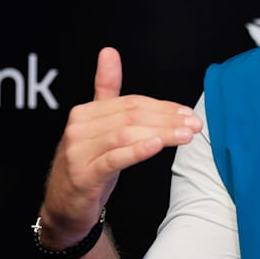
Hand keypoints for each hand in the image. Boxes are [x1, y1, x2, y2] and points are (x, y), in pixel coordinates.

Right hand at [38, 47, 202, 246]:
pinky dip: (137, 150)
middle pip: (131, 117)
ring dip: (161, 134)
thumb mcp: (99, 128)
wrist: (65, 207)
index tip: (187, 113)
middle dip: (167, 119)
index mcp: (85, 113)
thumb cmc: (88, 164)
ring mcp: (79, 152)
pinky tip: (157, 145)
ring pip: (126, 135)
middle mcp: (79, 129)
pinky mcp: (84, 176)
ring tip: (186, 135)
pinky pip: (114, 159)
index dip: (163, 107)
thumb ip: (106, 90)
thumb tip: (109, 51)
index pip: (132, 103)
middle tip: (194, 124)